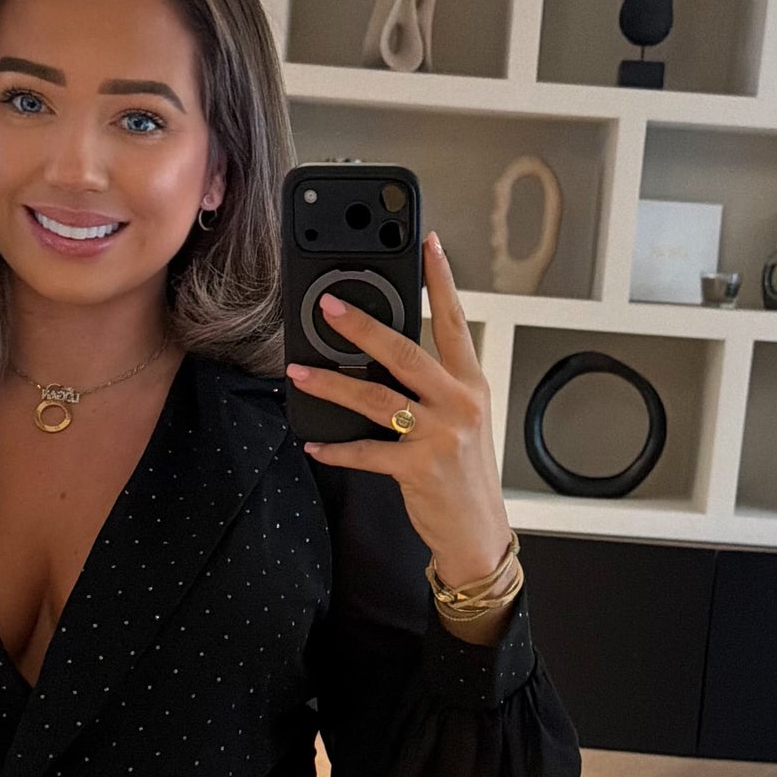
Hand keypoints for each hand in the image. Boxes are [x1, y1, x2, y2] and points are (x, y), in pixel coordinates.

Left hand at [287, 230, 514, 588]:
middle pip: (405, 352)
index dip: (441, 281)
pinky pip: (365, 452)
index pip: (455, 321)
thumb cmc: (465, 472)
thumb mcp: (463, 419)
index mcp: (470, 384)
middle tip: (328, 306)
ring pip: (376, 398)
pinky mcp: (417, 468)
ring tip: (299, 371)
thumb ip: (433, 384)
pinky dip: (335, 448)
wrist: (478, 530)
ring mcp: (439, 435)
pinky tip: (314, 444)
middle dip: (362, 326)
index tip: (427, 245)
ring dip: (331, 384)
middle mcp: (459, 403)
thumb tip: (383, 352)